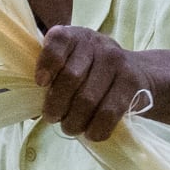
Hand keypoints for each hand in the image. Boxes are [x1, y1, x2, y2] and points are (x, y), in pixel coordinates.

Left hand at [37, 24, 147, 141]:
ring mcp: (117, 61)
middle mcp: (96, 44)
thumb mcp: (71, 64)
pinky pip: (109, 112)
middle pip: (71, 77)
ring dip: (74, 121)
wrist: (137, 72)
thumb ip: (51, 79)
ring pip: (88, 99)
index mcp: (75, 36)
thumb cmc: (91, 73)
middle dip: (56, 104)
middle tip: (52, 117)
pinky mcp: (132, 82)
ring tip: (70, 127)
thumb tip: (32, 111)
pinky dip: (96, 128)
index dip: (46, 63)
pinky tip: (91, 133)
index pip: (58, 41)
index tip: (40, 83)